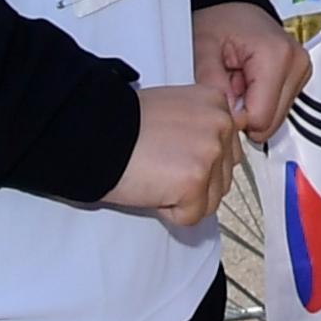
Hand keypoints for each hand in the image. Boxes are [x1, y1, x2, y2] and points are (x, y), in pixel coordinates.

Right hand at [107, 82, 242, 225]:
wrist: (92, 135)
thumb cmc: (123, 125)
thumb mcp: (175, 109)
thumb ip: (203, 125)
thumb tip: (223, 144)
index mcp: (216, 103)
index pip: (227, 151)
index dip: (194, 161)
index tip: (171, 154)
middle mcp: (221, 124)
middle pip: (223, 178)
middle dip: (192, 182)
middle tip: (158, 165)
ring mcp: (210, 152)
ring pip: (211, 201)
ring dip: (181, 198)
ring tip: (154, 173)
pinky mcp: (194, 181)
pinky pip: (192, 216)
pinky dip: (168, 211)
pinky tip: (151, 186)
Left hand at [193, 0, 310, 141]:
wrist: (233, 4)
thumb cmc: (220, 19)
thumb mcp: (203, 49)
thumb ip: (211, 86)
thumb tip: (225, 117)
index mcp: (276, 56)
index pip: (260, 119)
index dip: (234, 117)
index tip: (220, 99)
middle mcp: (297, 64)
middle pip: (271, 122)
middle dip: (244, 112)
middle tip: (228, 85)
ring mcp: (302, 70)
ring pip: (275, 118)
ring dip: (252, 106)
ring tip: (237, 80)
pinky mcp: (300, 76)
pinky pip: (278, 107)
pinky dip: (260, 100)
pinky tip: (247, 82)